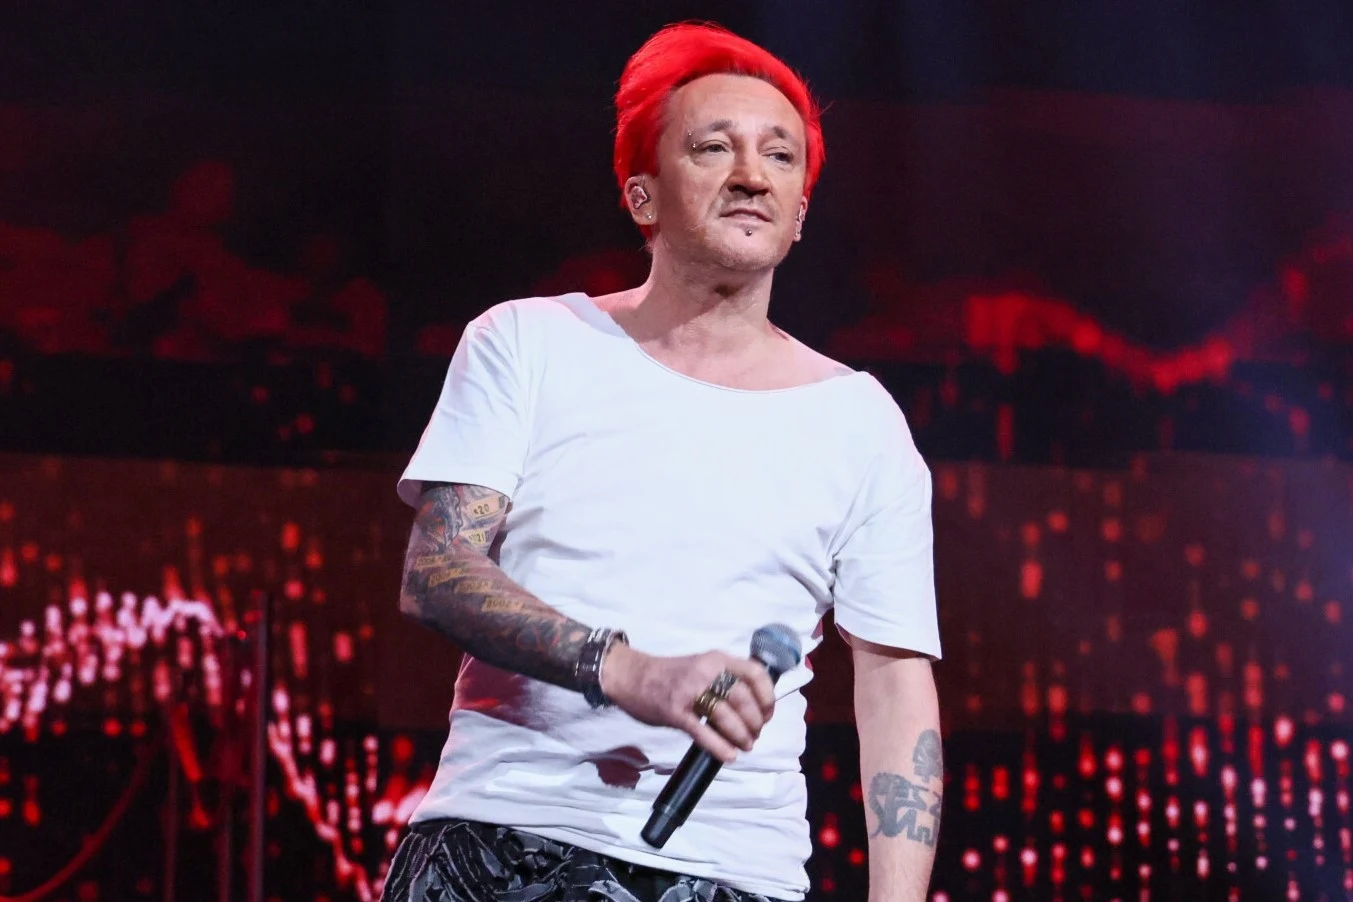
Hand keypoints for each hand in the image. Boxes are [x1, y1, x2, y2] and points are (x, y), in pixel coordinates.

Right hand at [600, 644, 776, 763]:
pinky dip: (720, 747)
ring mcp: (689, 691)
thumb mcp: (703, 666)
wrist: (632, 676)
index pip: (755, 674)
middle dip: (755, 722)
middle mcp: (706, 671)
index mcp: (717, 659)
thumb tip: (755, 706)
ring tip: (745, 746)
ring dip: (741, 736)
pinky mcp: (675, 711)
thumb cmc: (671, 674)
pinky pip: (704, 733)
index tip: (767, 714)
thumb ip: (727, 678)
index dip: (767, 697)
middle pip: (743, 699)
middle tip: (754, 735)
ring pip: (726, 716)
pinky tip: (729, 755)